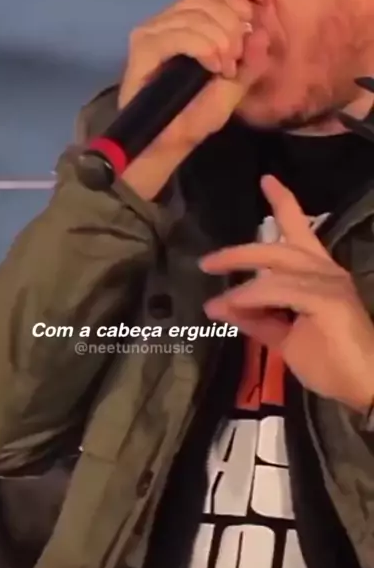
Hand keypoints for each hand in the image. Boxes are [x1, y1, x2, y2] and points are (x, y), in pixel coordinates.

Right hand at [119, 0, 269, 155]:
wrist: (167, 146)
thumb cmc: (196, 118)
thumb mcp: (233, 89)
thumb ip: (249, 61)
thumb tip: (260, 31)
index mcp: (186, 22)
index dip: (235, 1)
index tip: (248, 33)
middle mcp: (166, 21)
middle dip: (231, 24)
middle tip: (235, 59)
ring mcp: (151, 33)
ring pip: (195, 13)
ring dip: (220, 39)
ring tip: (224, 69)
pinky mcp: (142, 48)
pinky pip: (178, 33)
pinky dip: (202, 46)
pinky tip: (211, 66)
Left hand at [199, 175, 373, 412]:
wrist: (364, 386)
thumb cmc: (331, 363)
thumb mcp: (283, 338)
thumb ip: (256, 319)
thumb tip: (221, 306)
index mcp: (320, 274)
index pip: (301, 231)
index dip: (284, 204)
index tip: (267, 181)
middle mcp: (325, 271)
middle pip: (279, 246)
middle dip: (240, 251)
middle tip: (208, 261)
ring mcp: (328, 284)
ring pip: (274, 270)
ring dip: (241, 285)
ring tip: (216, 301)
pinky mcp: (327, 300)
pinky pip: (278, 290)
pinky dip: (252, 297)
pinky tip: (234, 305)